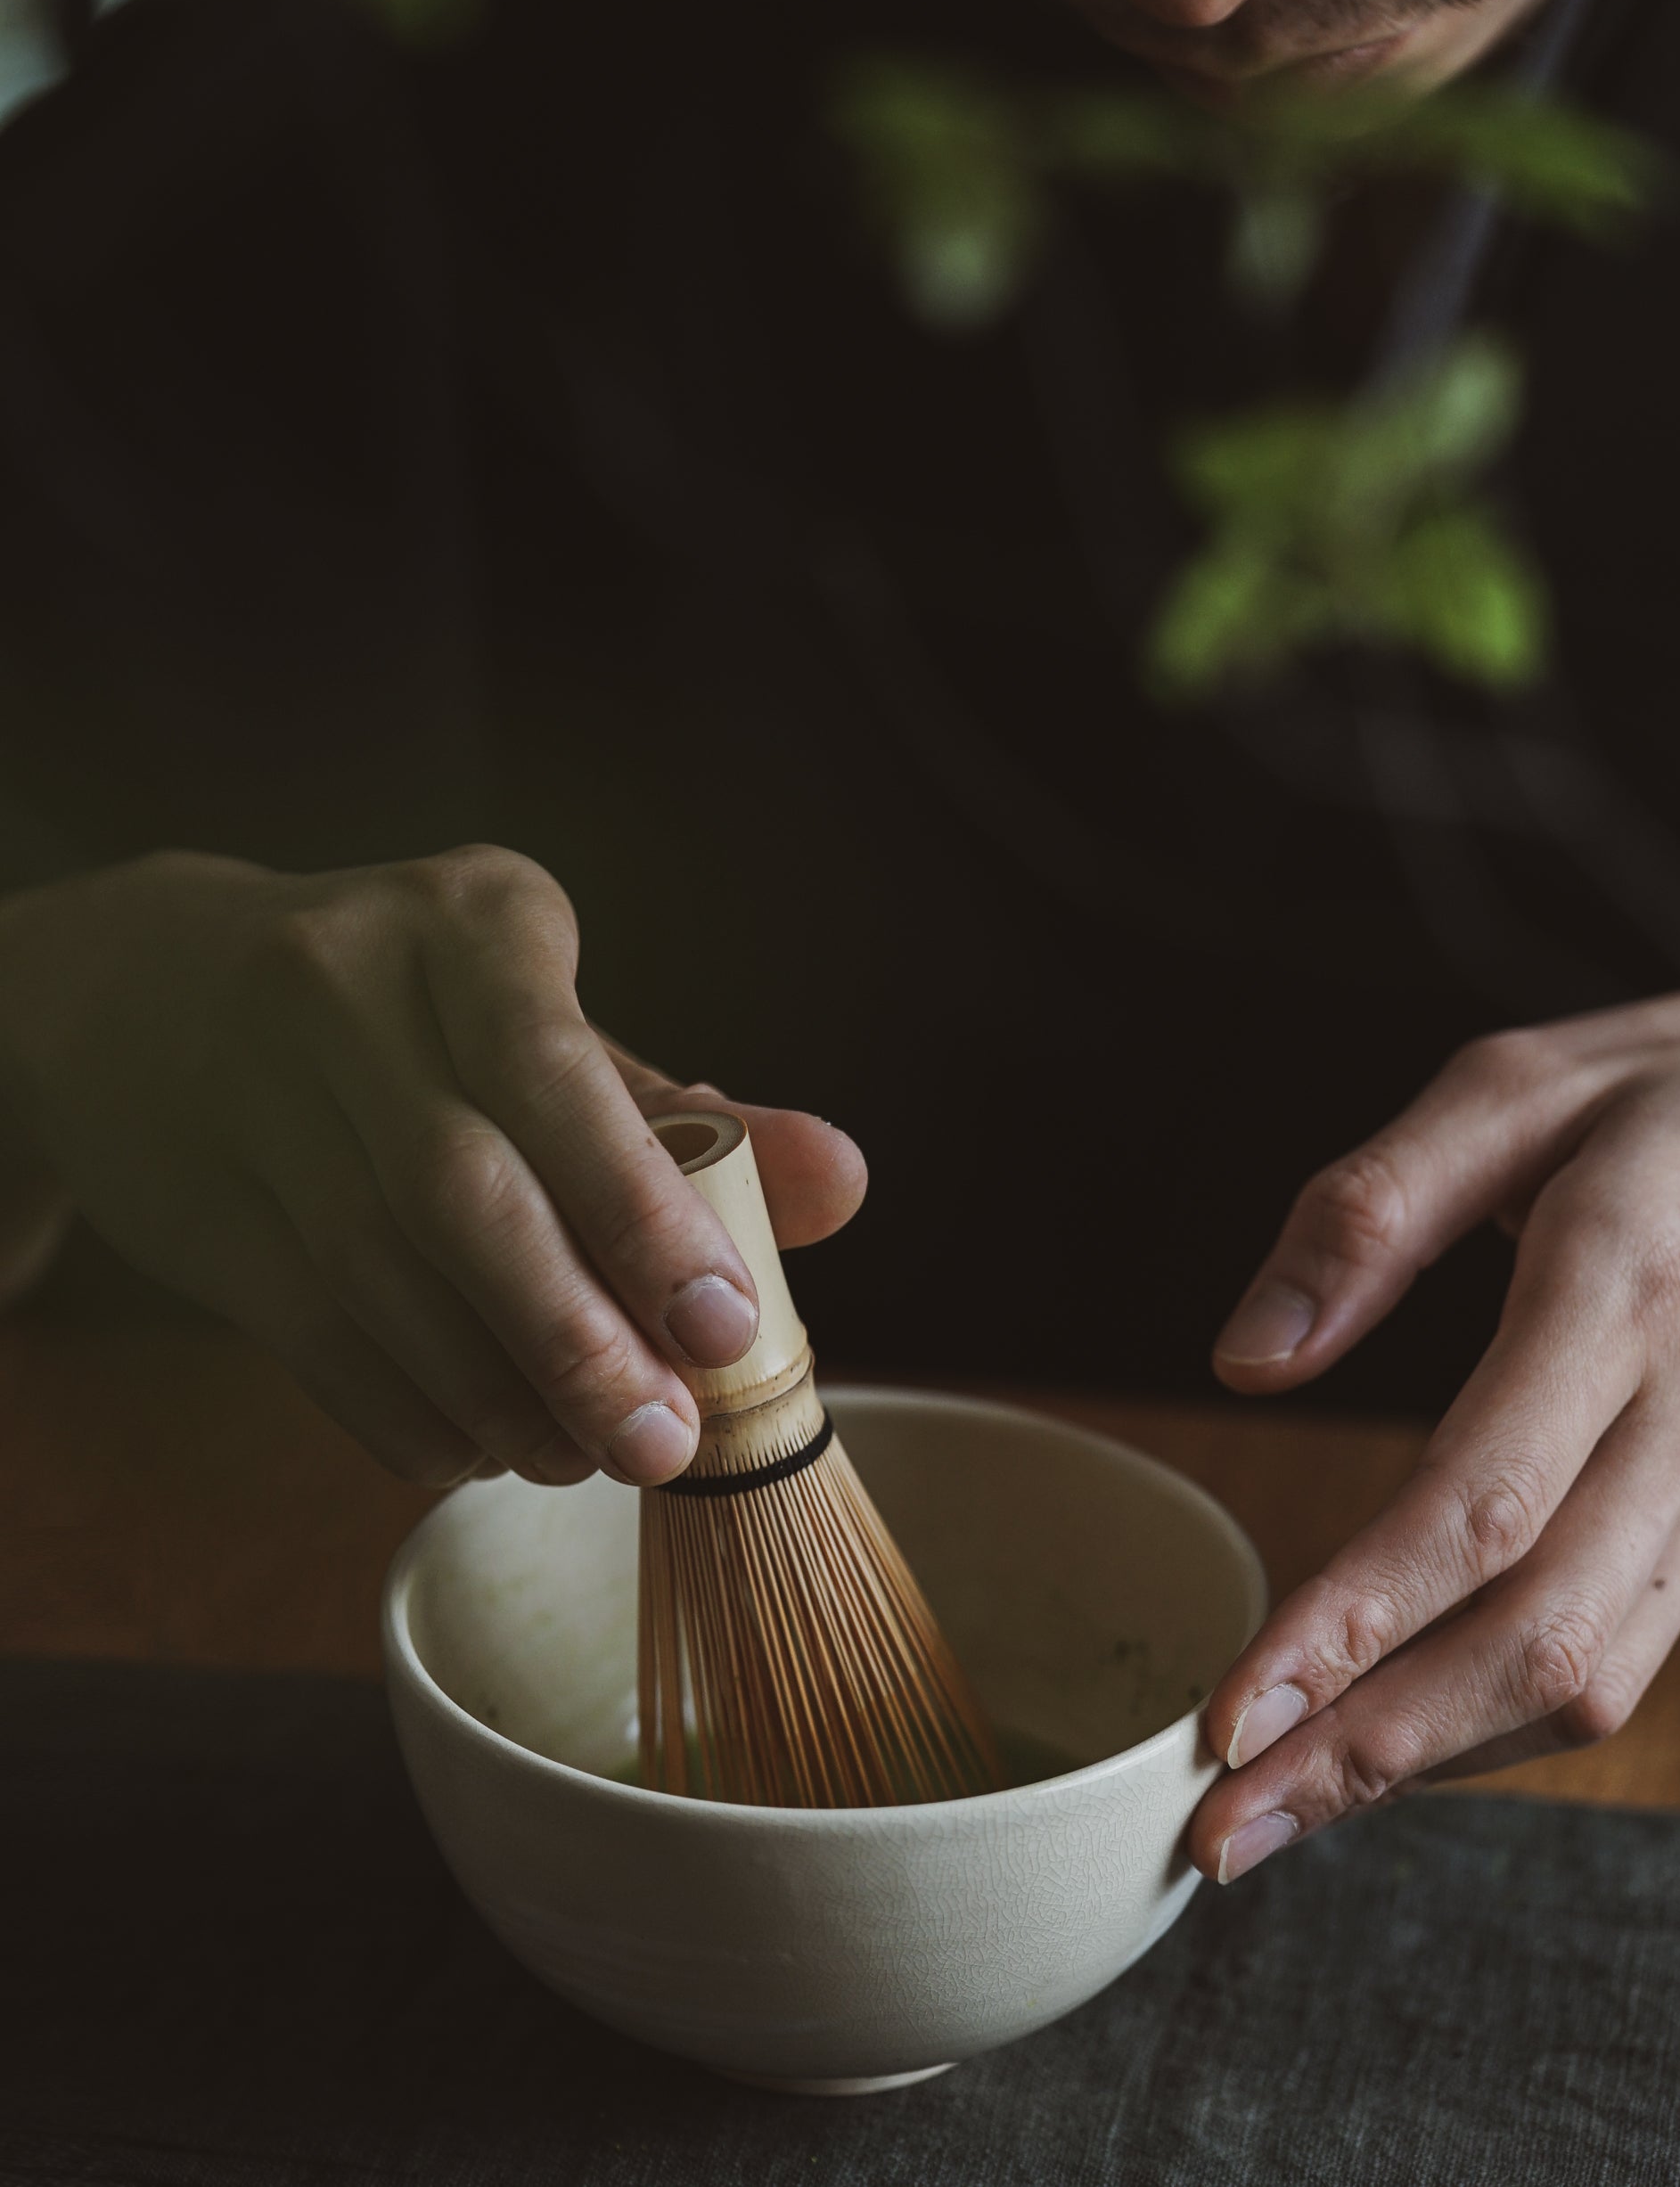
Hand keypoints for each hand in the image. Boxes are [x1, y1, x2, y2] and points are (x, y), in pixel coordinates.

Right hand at [0, 846, 864, 1488]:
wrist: (139, 991)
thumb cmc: (406, 1013)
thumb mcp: (542, 1026)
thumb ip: (688, 1118)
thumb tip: (844, 1185)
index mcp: (466, 919)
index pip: (555, 1070)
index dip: (642, 1210)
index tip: (728, 1327)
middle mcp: (343, 985)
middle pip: (461, 1189)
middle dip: (576, 1334)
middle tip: (665, 1440)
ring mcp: (250, 1095)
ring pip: (384, 1277)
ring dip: (500, 1393)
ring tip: (586, 1455)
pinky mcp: (196, 1207)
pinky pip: (314, 1337)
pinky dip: (411, 1412)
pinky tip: (483, 1449)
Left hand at [1190, 990, 1679, 1883]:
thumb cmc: (1670, 1096)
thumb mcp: (1508, 1087)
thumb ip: (1364, 1215)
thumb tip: (1246, 1360)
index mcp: (1630, 1279)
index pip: (1483, 1500)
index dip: (1353, 1621)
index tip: (1233, 1707)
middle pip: (1539, 1637)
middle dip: (1371, 1750)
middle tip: (1224, 1827)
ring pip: (1595, 1676)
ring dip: (1433, 1763)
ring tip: (1284, 1808)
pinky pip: (1628, 1653)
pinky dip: (1503, 1715)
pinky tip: (1399, 1732)